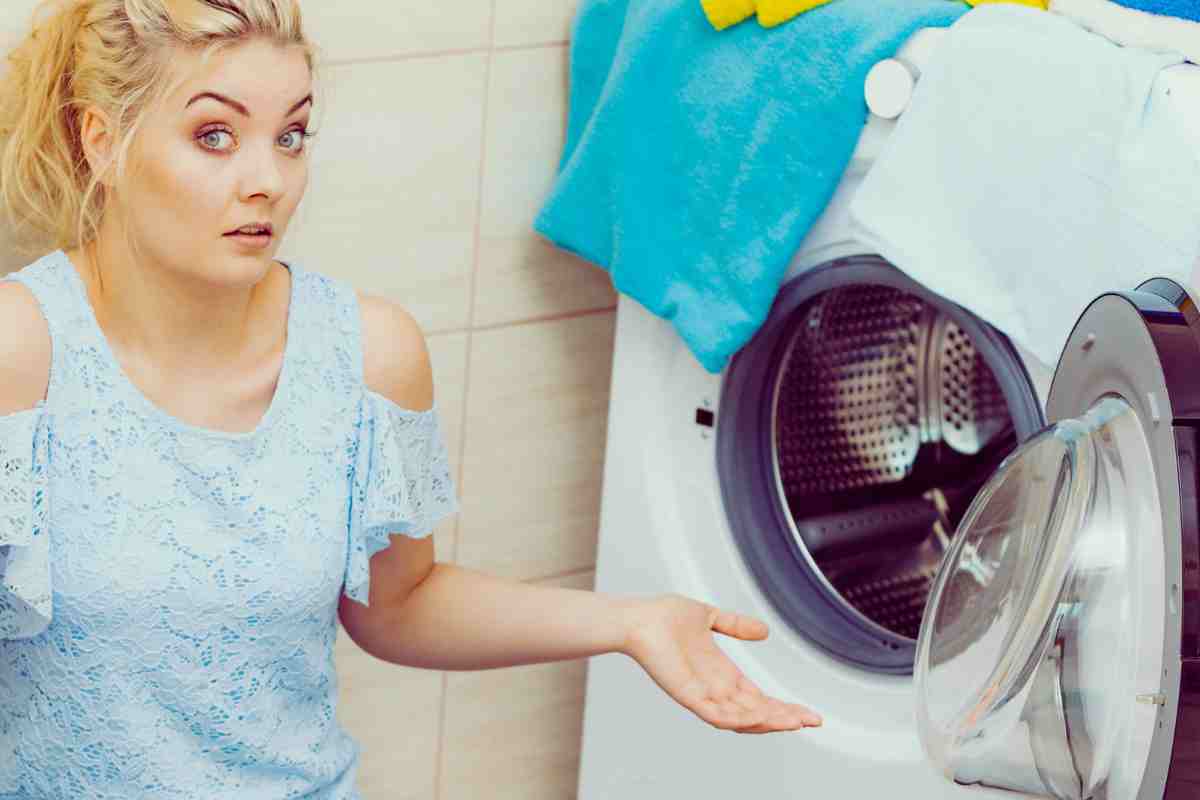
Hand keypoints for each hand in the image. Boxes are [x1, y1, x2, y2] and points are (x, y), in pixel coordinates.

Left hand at [620, 594, 822, 733]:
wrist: (638, 617)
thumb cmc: (663, 616)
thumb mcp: (709, 617)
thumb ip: (735, 625)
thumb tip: (763, 630)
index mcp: (721, 673)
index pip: (758, 697)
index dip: (783, 705)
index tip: (808, 711)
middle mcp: (714, 688)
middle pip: (756, 712)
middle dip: (785, 718)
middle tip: (812, 721)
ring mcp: (701, 694)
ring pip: (740, 719)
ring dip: (768, 721)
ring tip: (793, 721)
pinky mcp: (687, 695)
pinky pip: (715, 715)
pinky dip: (738, 719)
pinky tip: (759, 716)